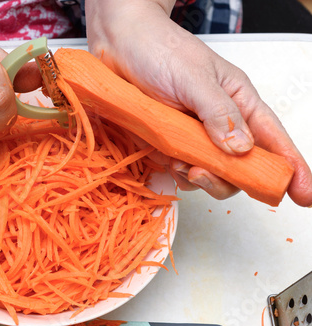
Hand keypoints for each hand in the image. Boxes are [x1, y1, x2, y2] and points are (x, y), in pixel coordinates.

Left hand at [86, 0, 311, 205]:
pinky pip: (179, 170)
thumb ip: (218, 112)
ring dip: (198, 177)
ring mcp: (192, 135)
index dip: (291, 168)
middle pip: (240, 167)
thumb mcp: (194, 77)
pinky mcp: (167, 143)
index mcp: (238, 102)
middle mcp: (218, 123)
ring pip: (210, 174)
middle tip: (204, 173)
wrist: (118, 44)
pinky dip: (174, 172)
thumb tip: (241, 149)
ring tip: (180, 161)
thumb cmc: (160, 50)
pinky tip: (165, 158)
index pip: (272, 138)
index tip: (303, 195)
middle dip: (228, 179)